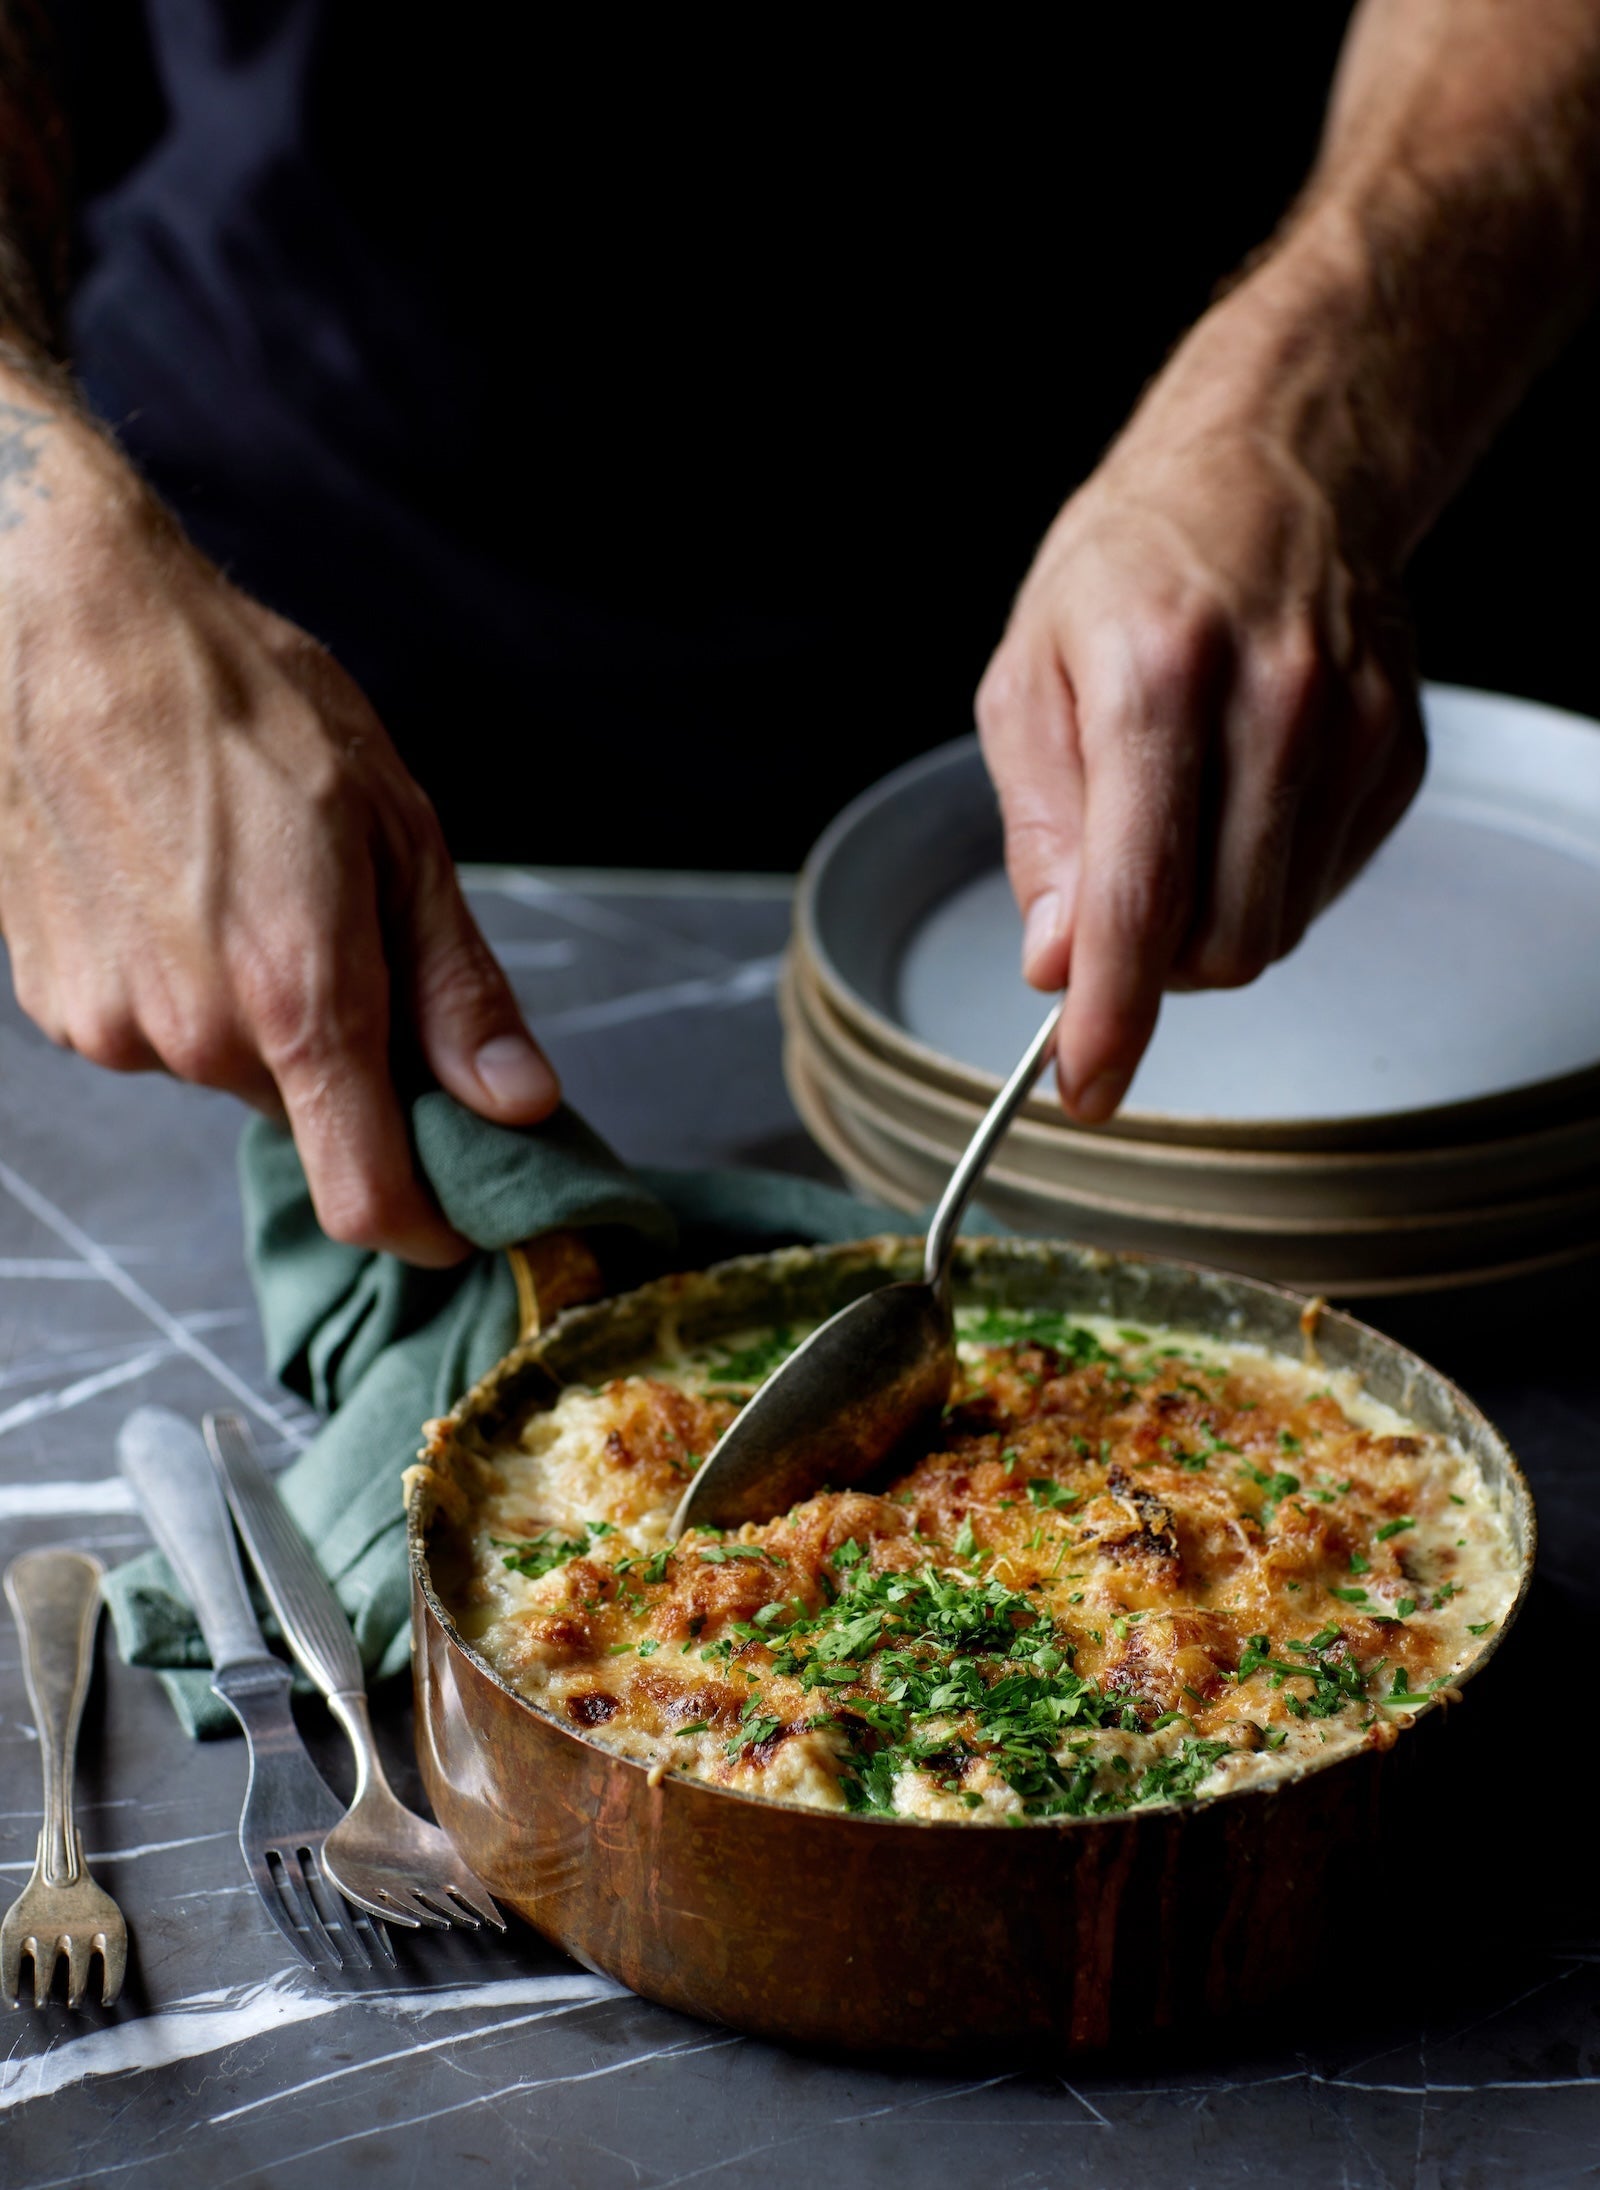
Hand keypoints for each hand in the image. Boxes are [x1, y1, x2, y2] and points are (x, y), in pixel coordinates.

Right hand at [0, 385, 558, 1264]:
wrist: (66, 630)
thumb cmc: (244, 705)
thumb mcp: (398, 831)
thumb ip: (457, 989)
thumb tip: (520, 1103)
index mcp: (298, 997)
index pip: (369, 1196)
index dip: (429, 1225)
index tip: (465, 1213)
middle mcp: (198, 1037)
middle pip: (315, 1120)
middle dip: (358, 1072)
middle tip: (362, 950)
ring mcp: (117, 1028)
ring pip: (237, 1074)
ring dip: (272, 1023)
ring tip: (259, 891)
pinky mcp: (62, 1009)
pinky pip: (165, 1037)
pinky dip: (199, 994)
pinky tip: (189, 896)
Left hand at [976, 267, 1425, 1124]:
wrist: (1275, 465)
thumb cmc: (1131, 566)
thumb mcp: (1028, 680)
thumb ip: (1041, 834)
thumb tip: (1058, 962)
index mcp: (1157, 681)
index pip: (1140, 899)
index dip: (1111, 1015)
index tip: (1088, 1086)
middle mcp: (1273, 705)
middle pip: (1223, 942)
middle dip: (1156, 968)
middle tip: (1114, 915)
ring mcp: (1355, 729)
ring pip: (1279, 929)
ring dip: (1209, 929)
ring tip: (1175, 831)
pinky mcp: (1401, 750)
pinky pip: (1323, 887)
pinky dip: (1266, 884)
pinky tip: (1239, 804)